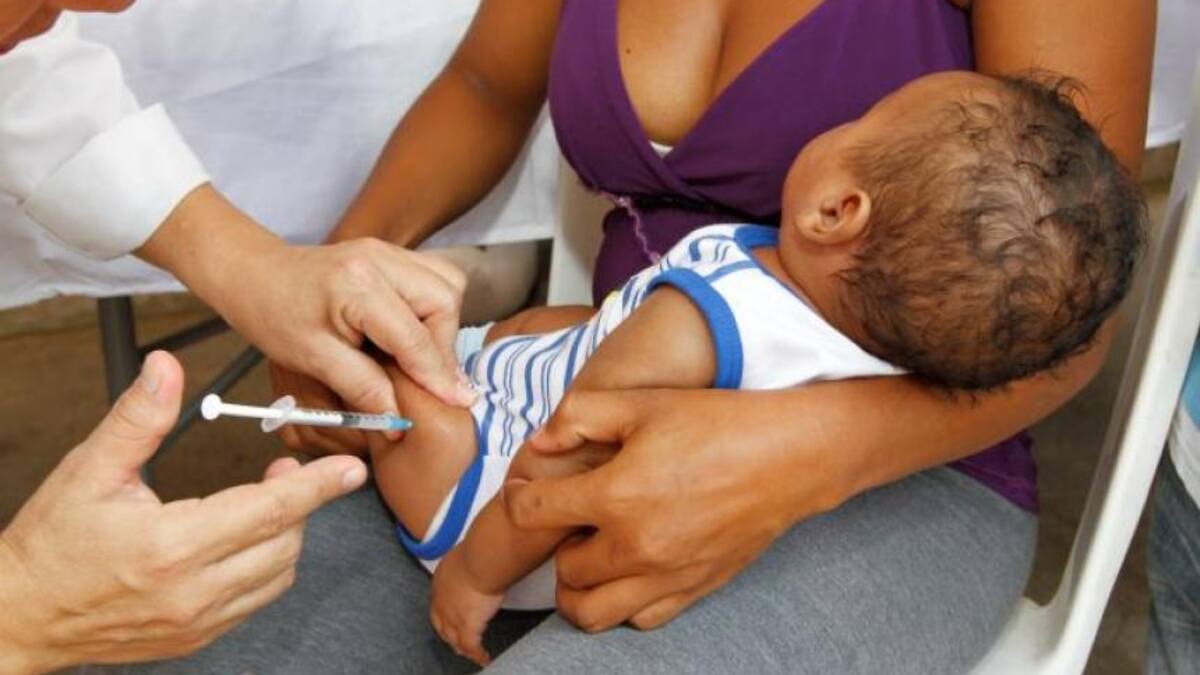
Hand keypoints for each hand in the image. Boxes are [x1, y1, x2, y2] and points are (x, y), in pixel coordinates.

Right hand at [0, 352, 367, 672]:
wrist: (21, 615)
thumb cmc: (52, 544)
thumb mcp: (89, 471)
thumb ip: (137, 419)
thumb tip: (166, 370)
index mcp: (171, 546)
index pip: (268, 510)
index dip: (316, 486)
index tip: (349, 469)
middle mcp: (193, 590)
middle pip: (284, 541)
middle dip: (298, 503)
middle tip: (280, 474)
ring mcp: (199, 620)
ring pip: (278, 573)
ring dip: (285, 535)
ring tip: (263, 504)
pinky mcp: (199, 637)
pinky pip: (257, 599)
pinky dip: (267, 566)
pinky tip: (247, 541)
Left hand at [138, 187, 475, 423]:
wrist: (251, 273)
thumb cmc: (272, 315)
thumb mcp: (312, 360)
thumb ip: (361, 388)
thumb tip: (399, 420)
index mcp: (357, 286)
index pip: (415, 338)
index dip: (439, 376)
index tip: (460, 404)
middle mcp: (380, 259)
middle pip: (444, 301)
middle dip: (444, 346)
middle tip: (431, 382)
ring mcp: (387, 251)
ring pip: (447, 286)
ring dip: (443, 326)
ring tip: (422, 358)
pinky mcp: (390, 253)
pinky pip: (433, 278)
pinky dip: (434, 309)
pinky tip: (415, 333)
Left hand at [429, 548, 502, 666]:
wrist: (481, 559)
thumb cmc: (478, 549)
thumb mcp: (467, 551)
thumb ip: (470, 558)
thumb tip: (482, 550)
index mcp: (440, 581)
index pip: (438, 602)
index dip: (443, 613)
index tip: (449, 617)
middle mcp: (441, 601)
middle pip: (441, 624)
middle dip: (447, 634)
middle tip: (454, 641)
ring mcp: (453, 616)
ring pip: (454, 639)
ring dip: (461, 647)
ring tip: (468, 653)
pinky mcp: (468, 627)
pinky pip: (471, 647)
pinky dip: (478, 654)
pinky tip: (484, 658)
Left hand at [504, 388, 848, 632]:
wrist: (790, 455)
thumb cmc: (717, 421)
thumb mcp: (642, 402)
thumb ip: (578, 417)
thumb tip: (538, 442)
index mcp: (616, 494)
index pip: (532, 512)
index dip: (518, 497)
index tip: (526, 489)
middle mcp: (636, 545)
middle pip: (561, 571)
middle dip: (554, 545)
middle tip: (570, 519)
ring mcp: (666, 575)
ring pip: (592, 612)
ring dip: (579, 588)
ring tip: (592, 553)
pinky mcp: (694, 589)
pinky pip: (639, 619)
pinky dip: (623, 602)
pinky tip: (632, 568)